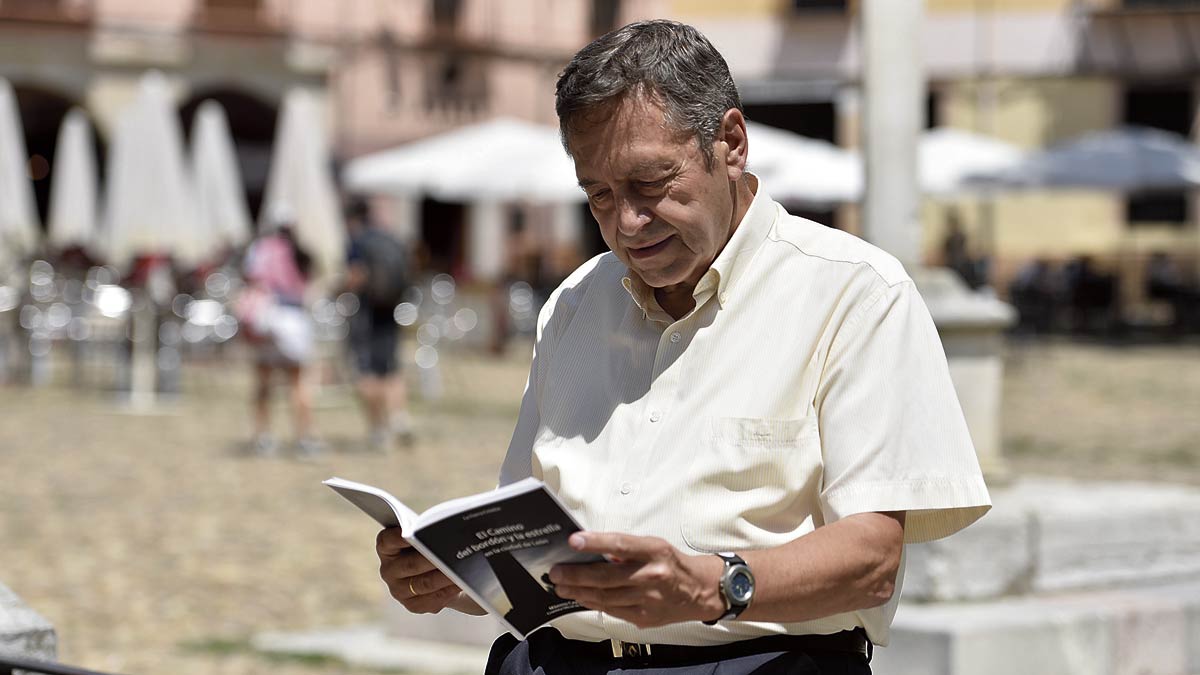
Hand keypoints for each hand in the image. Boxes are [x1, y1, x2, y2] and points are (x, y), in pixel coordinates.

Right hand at [377, 528, 461, 613]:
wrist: (434, 573)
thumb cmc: (429, 547)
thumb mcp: (424, 535)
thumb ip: (428, 532)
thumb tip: (445, 532)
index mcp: (387, 548)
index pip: (387, 541)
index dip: (399, 537)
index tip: (413, 531)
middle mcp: (389, 570)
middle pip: (411, 564)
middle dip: (433, 557)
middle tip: (452, 552)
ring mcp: (398, 590)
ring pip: (425, 583)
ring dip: (445, 576)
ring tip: (462, 569)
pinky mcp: (413, 605)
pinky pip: (432, 599)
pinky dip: (449, 590)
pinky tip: (461, 583)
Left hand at [548, 532, 725, 628]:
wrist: (701, 591)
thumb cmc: (672, 563)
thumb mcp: (654, 546)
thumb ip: (625, 549)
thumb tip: (592, 549)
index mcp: (655, 551)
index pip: (621, 545)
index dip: (595, 543)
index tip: (573, 540)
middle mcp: (652, 576)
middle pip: (606, 576)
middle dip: (575, 575)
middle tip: (555, 572)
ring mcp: (648, 600)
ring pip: (605, 597)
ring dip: (579, 591)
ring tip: (561, 586)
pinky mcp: (645, 618)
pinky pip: (612, 610)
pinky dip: (593, 603)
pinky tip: (581, 597)